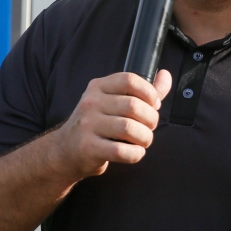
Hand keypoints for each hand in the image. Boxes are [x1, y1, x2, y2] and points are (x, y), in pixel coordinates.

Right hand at [50, 70, 172, 180]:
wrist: (65, 151)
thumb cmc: (96, 125)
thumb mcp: (114, 102)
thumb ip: (143, 92)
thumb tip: (165, 76)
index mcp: (98, 87)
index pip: (130, 80)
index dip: (149, 93)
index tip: (153, 105)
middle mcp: (91, 103)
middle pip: (133, 106)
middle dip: (151, 119)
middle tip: (149, 128)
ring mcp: (87, 125)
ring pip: (129, 128)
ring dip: (145, 138)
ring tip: (143, 141)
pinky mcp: (88, 148)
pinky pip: (122, 151)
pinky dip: (135, 154)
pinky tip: (134, 153)